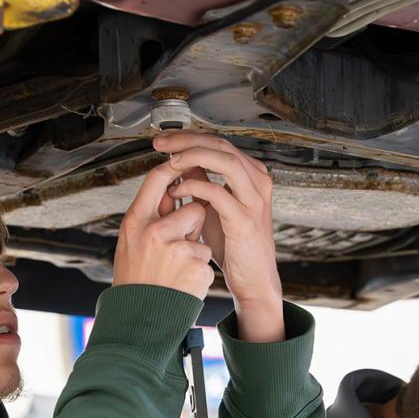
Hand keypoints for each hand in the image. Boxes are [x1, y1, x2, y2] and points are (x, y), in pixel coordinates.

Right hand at [113, 154, 214, 299]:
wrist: (139, 320)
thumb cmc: (136, 280)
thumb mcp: (132, 242)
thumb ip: (151, 216)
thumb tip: (171, 189)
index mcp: (136, 221)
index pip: (158, 179)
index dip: (176, 168)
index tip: (185, 168)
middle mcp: (156, 232)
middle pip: (193, 209)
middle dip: (194, 224)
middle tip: (176, 247)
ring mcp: (177, 250)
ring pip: (203, 237)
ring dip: (196, 251)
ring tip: (176, 270)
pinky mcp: (196, 268)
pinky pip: (206, 261)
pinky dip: (198, 273)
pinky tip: (182, 284)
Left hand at [152, 132, 283, 340]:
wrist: (252, 280)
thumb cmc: (234, 247)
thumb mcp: (213, 208)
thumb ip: (202, 183)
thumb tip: (181, 162)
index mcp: (251, 176)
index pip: (219, 143)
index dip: (189, 137)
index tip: (163, 140)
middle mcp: (258, 182)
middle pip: (222, 145)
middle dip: (187, 141)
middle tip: (160, 143)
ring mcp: (254, 200)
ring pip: (225, 161)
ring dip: (192, 156)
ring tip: (170, 162)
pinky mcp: (245, 220)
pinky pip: (218, 193)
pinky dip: (194, 187)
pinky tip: (178, 191)